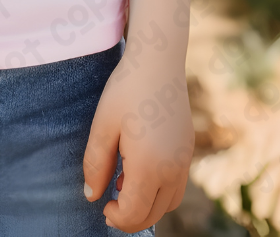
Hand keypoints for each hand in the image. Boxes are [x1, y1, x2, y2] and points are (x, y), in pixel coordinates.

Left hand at [82, 52, 193, 232]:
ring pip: (168, 203)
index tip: (101, 205)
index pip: (134, 213)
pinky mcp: (188, 150)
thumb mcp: (103, 126)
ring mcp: (184, 160)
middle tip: (108, 205)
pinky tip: (139, 171)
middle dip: (130, 218)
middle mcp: (172, 169)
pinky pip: (176, 186)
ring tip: (122, 185)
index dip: (116, 217)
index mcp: (149, 167)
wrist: (158, 61)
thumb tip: (91, 196)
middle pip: (153, 214)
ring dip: (147, 206)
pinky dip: (159, 192)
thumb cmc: (126, 90)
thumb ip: (95, 164)